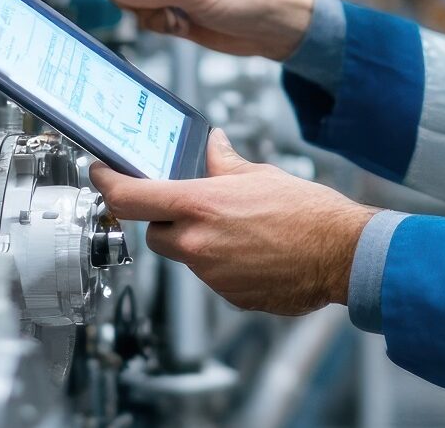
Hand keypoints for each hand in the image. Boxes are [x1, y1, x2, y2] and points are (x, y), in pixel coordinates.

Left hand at [91, 130, 375, 316]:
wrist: (342, 254)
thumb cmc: (309, 213)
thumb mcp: (260, 175)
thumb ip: (224, 164)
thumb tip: (212, 147)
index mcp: (200, 205)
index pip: (130, 197)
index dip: (107, 183)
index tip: (101, 174)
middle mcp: (197, 243)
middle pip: (156, 232)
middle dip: (168, 220)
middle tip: (198, 206)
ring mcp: (211, 275)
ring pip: (186, 256)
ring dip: (200, 242)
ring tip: (241, 230)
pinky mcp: (229, 296)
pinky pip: (213, 277)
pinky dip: (224, 264)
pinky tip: (254, 252)